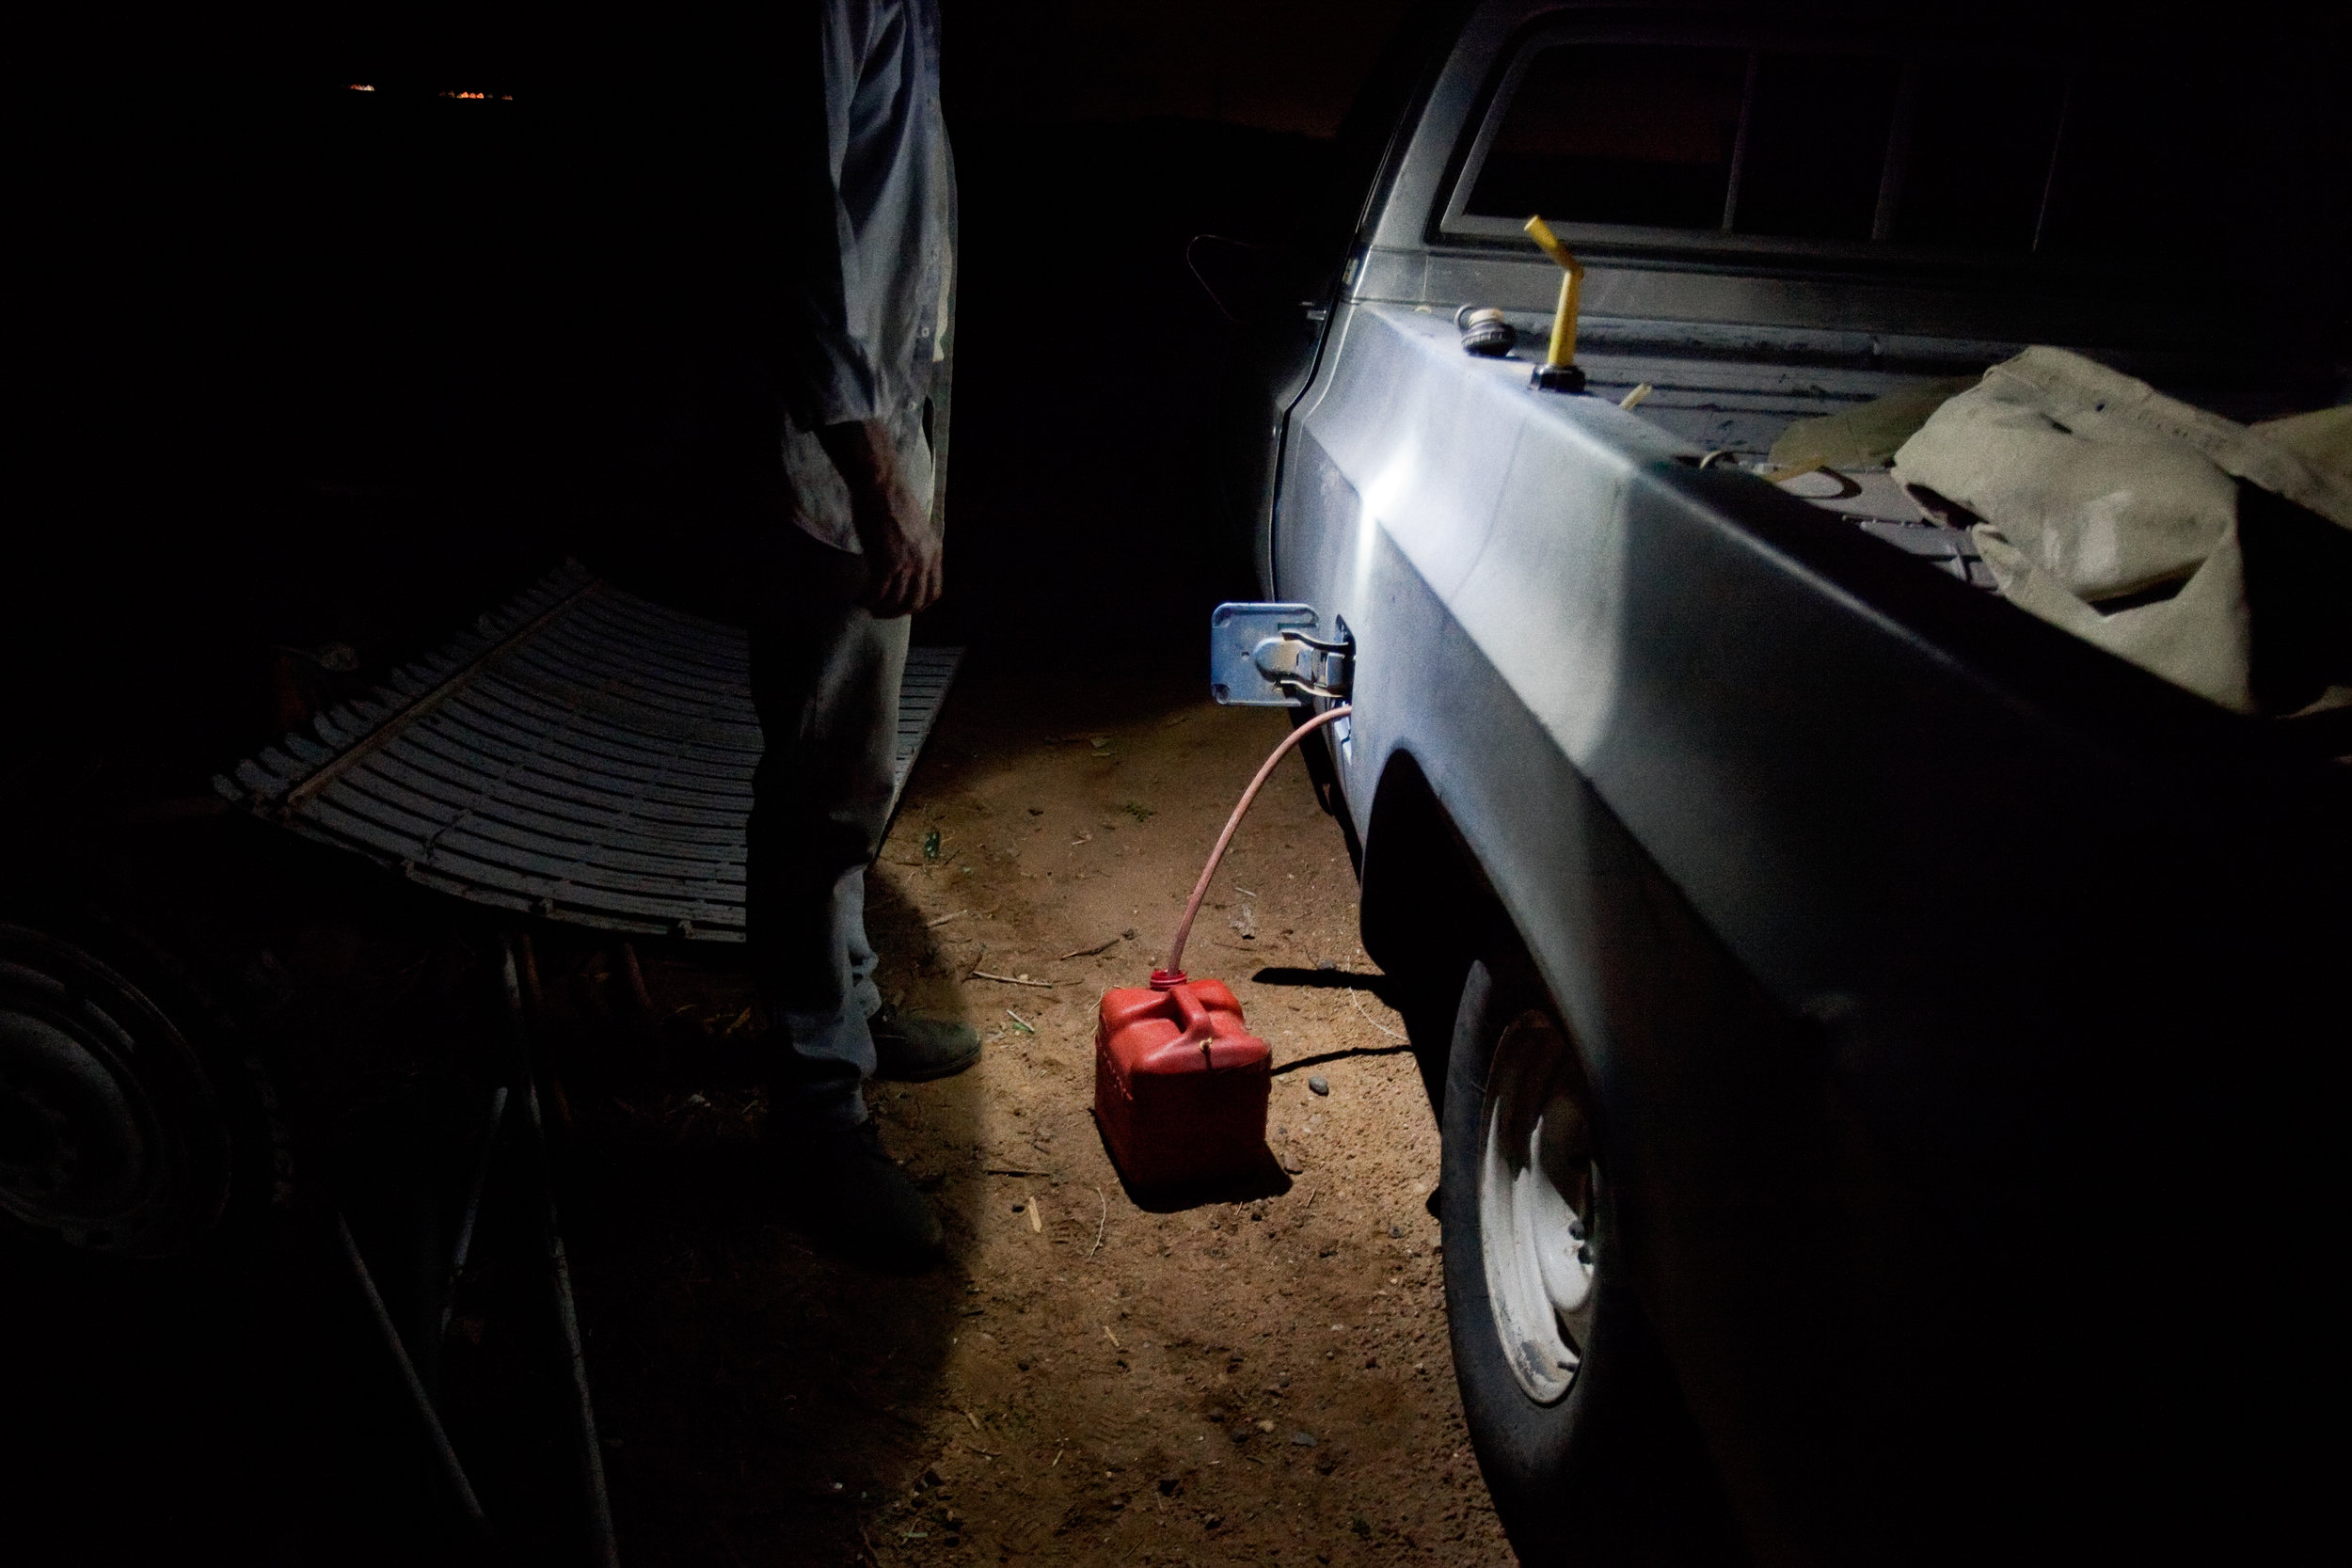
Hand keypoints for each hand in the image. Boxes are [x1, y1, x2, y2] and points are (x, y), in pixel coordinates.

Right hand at [816, 419, 942, 618]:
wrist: (881, 486)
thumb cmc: (892, 500)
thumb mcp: (917, 528)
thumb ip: (916, 549)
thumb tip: (905, 565)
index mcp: (935, 552)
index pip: (934, 592)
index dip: (918, 605)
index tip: (903, 607)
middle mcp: (925, 561)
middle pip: (915, 602)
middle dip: (897, 612)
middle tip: (882, 611)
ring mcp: (907, 564)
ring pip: (896, 602)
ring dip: (880, 609)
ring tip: (868, 606)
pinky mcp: (887, 563)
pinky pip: (878, 593)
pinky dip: (867, 600)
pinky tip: (858, 598)